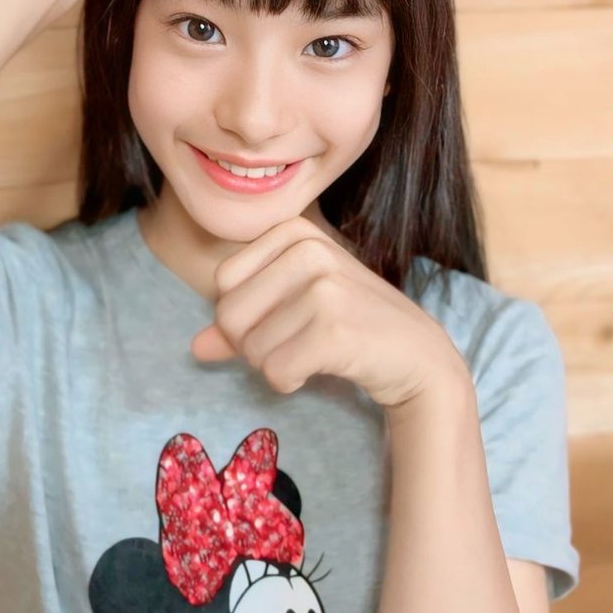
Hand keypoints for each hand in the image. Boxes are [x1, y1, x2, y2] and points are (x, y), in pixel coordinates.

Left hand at [190, 216, 468, 410]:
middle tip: (298, 342)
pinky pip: (274, 371)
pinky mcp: (333, 330)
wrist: (417, 356)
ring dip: (275, 365)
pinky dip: (290, 381)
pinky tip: (322, 367)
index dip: (245, 315)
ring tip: (315, 352)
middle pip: (229, 315)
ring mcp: (323, 287)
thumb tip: (195, 347)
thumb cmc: (350, 326)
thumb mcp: (294, 308)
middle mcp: (308, 249)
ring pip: (251, 348)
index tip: (287, 317)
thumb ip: (242, 323)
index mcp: (293, 231)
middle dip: (254, 345)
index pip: (223, 284)